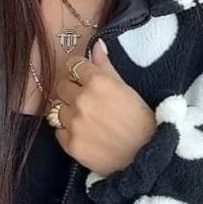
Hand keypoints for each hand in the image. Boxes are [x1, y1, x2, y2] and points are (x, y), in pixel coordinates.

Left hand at [51, 40, 156, 174]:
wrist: (146, 159)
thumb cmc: (141, 122)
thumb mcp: (127, 89)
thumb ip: (106, 66)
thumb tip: (97, 45)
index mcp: (98, 82)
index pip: (73, 65)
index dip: (79, 71)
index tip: (83, 77)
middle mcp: (82, 100)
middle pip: (61, 86)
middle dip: (71, 90)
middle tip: (86, 100)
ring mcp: (74, 123)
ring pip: (57, 108)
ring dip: (68, 111)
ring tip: (85, 118)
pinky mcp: (70, 144)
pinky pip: (58, 130)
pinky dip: (67, 130)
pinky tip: (83, 132)